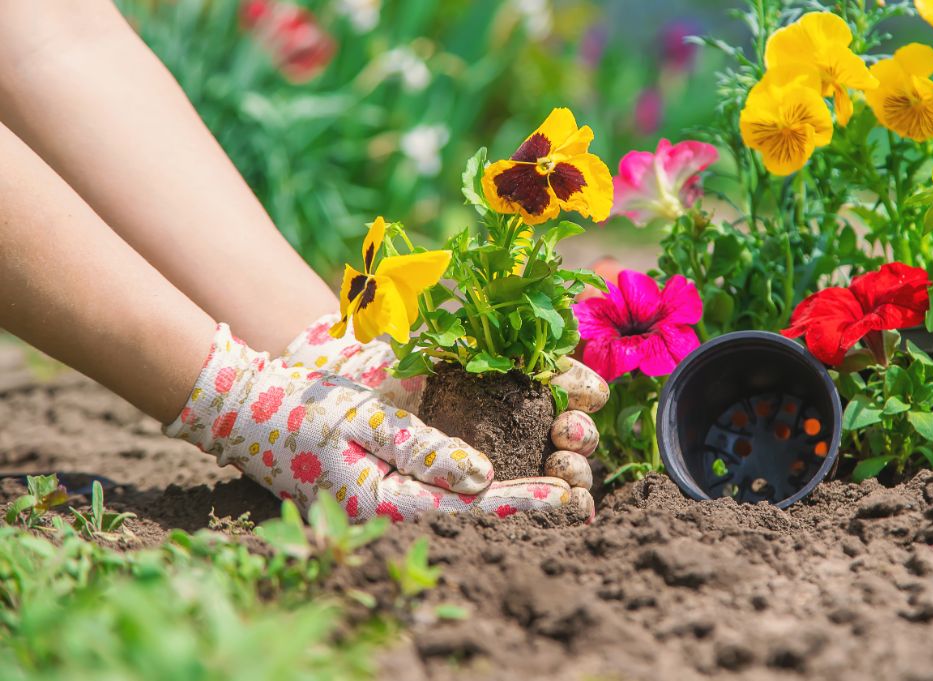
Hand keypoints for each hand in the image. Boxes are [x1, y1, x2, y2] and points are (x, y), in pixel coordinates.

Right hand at [166, 324, 578, 520]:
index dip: (524, 504)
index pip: (471, 510)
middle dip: (540, 494)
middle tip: (584, 483)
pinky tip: (545, 427)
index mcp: (391, 504)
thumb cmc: (305, 409)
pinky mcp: (415, 455)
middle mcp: (409, 498)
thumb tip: (481, 477)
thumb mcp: (359, 419)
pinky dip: (510, 449)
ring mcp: (413, 478)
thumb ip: (418, 447)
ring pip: (485, 485)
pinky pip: (467, 462)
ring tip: (574, 457)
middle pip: (487, 505)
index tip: (570, 499)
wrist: (260, 401)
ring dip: (532, 471)